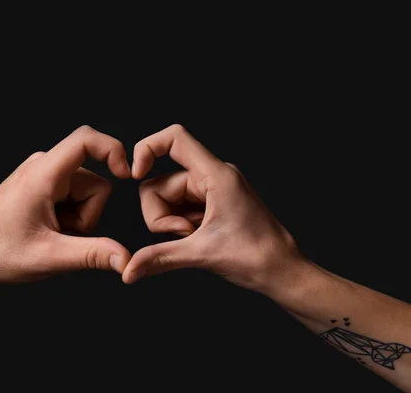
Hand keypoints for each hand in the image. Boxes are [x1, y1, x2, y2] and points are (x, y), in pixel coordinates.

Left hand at [0, 126, 131, 283]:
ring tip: (51, 236)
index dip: (113, 150)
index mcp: (43, 175)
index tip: (126, 175)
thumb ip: (92, 255)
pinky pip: (75, 199)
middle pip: (96, 183)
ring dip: (79, 220)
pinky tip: (49, 232)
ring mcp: (43, 176)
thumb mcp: (48, 257)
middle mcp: (44, 168)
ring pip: (87, 194)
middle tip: (61, 237)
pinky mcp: (44, 186)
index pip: (86, 140)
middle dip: (88, 216)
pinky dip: (70, 219)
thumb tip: (126, 259)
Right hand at [123, 124, 304, 292]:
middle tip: (184, 235)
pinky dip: (179, 226)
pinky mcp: (211, 204)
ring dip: (170, 223)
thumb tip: (129, 270)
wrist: (282, 271)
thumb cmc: (256, 256)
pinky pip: (179, 208)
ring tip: (194, 239)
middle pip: (160, 183)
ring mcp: (211, 190)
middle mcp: (213, 176)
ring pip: (167, 198)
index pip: (174, 139)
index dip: (147, 149)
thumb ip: (160, 258)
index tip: (134, 175)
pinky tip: (197, 240)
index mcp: (216, 175)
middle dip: (161, 214)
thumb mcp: (201, 254)